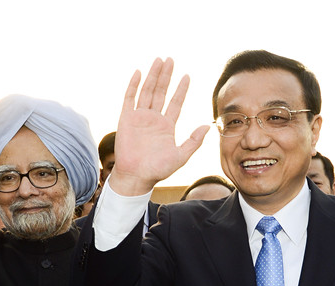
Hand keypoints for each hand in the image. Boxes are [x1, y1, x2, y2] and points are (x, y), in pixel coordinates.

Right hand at [109, 58, 208, 196]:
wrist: (136, 177)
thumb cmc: (157, 170)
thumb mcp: (180, 156)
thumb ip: (194, 141)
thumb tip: (208, 126)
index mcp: (166, 126)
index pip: (175, 103)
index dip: (181, 89)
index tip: (187, 76)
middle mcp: (153, 119)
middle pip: (161, 92)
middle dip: (166, 76)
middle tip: (171, 59)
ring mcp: (139, 117)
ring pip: (147, 91)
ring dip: (153, 75)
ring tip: (159, 60)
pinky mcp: (126, 119)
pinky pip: (130, 98)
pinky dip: (134, 85)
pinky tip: (139, 72)